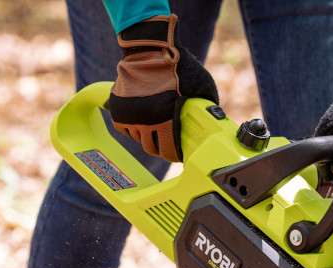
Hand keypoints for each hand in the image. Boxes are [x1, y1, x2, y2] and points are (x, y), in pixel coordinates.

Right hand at [108, 14, 218, 162]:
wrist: (150, 48)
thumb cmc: (178, 65)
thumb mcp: (201, 84)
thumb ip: (207, 103)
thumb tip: (214, 115)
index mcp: (166, 121)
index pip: (168, 151)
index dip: (174, 155)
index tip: (177, 154)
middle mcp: (145, 122)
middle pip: (150, 148)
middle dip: (159, 147)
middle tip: (165, 142)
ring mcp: (130, 116)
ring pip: (137, 138)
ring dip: (145, 135)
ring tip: (153, 128)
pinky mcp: (118, 109)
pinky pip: (123, 128)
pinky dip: (131, 126)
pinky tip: (140, 120)